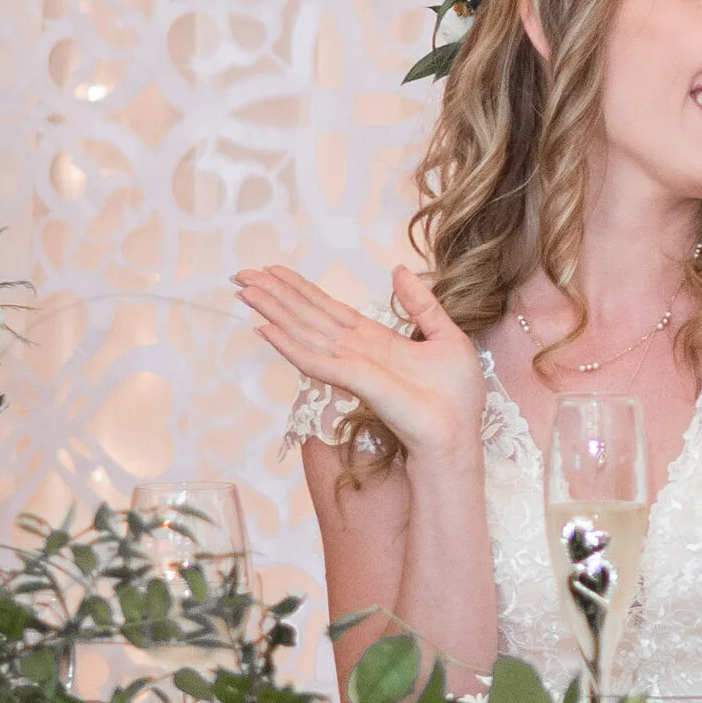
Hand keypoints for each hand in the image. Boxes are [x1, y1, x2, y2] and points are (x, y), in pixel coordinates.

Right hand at [235, 263, 483, 464]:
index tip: (274, 270)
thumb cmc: (456, 397)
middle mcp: (355, 352)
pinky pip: (316, 360)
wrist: (459, 433)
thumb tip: (398, 270)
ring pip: (304, 332)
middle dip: (276, 294)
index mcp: (374, 341)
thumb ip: (421, 304)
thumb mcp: (445, 336)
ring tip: (244, 290)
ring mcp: (352, 367)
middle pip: (308, 317)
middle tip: (242, 273)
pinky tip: (265, 328)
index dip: (301, 290)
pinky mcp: (356, 381)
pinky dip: (288, 345)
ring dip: (273, 311)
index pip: (329, 309)